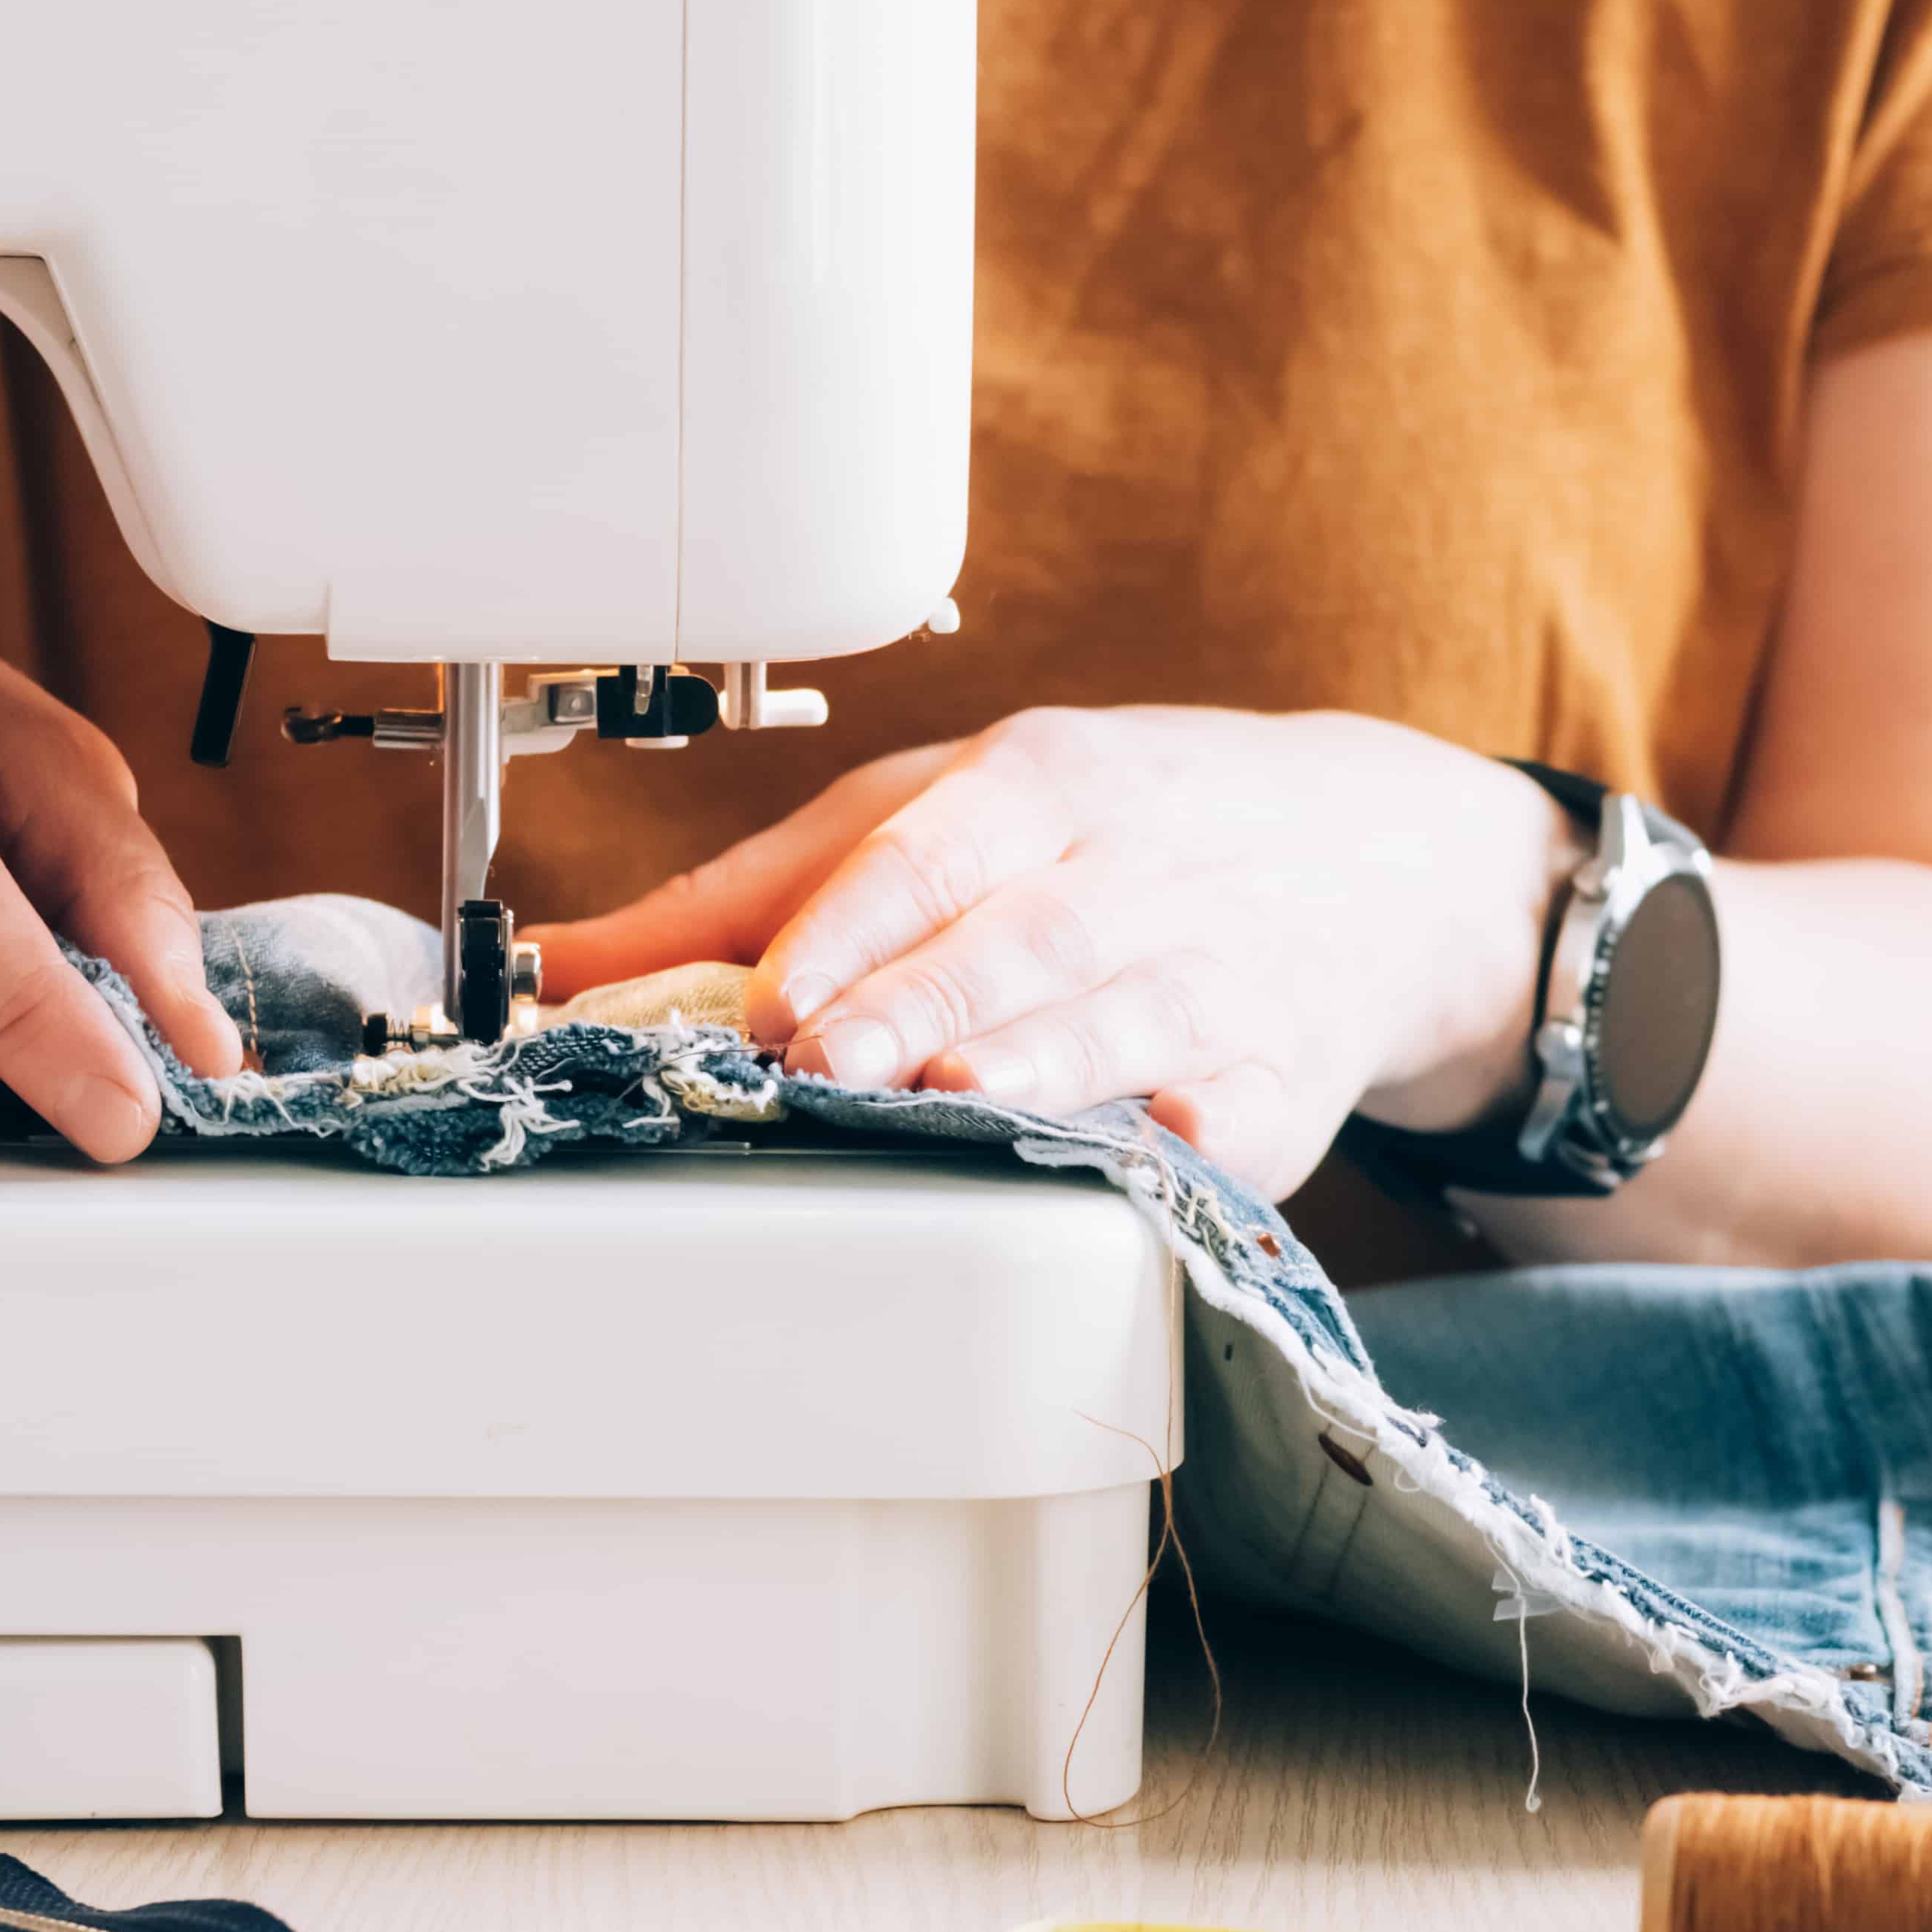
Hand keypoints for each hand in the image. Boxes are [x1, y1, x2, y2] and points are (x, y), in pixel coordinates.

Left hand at [530, 707, 1573, 1193]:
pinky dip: (1198, 1130)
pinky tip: (1155, 1148)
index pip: (930, 849)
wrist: (1368, 856)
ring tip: (960, 1100)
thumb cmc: (1116, 834)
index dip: (844, 927)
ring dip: (1042, 1063)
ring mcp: (1221, 973)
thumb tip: (563, 958)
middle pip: (1019, 937)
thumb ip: (759, 889)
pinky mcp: (1288, 1076)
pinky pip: (1242, 1106)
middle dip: (921, 1000)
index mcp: (1042, 784)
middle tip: (824, 1062)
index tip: (761, 997)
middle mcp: (1136, 871)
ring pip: (1128, 1017)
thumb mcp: (949, 807)